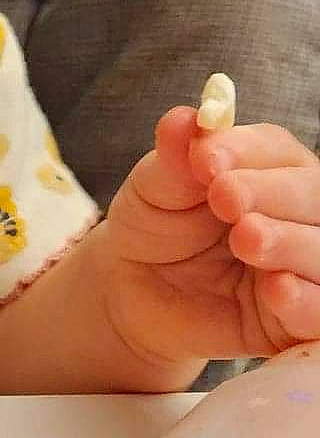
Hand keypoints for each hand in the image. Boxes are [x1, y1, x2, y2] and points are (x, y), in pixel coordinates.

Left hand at [102, 106, 319, 366]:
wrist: (135, 292)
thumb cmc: (155, 228)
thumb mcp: (154, 190)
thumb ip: (173, 158)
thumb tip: (184, 118)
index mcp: (269, 169)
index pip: (277, 149)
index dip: (246, 150)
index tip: (204, 158)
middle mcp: (298, 213)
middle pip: (313, 194)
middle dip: (272, 193)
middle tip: (226, 197)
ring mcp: (303, 266)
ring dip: (290, 242)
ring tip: (247, 238)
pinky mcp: (296, 319)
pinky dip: (307, 301)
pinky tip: (278, 289)